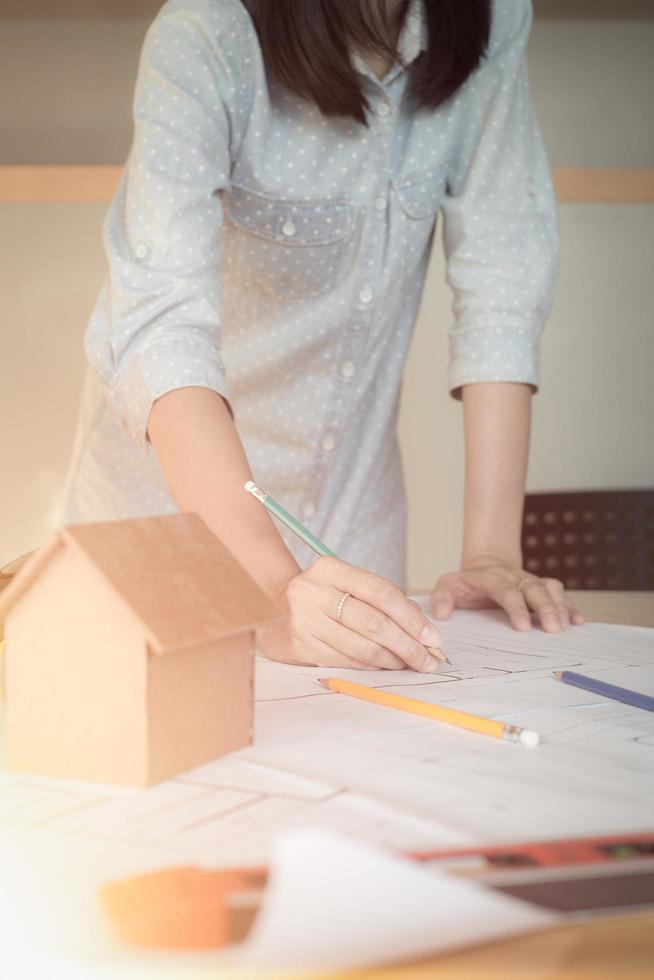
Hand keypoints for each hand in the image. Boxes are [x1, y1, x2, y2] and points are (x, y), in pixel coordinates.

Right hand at [257, 556, 443, 670]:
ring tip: (411, 664)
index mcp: (330, 568)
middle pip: (373, 622)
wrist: (275, 607)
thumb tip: (424, 632)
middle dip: (408, 645)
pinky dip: (371, 667)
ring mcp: (304, 620)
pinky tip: (386, 667)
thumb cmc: (325, 596)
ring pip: (361, 646)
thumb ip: (382, 601)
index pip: (381, 592)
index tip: (433, 637)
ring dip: (393, 660)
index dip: (411, 617)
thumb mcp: (347, 584)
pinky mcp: (300, 645)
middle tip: (429, 660)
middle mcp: (313, 591)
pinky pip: (346, 660)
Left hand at [430, 555, 584, 632]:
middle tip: (555, 629)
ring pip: (551, 588)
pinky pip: (560, 594)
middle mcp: (516, 577)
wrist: (486, 566)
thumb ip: (442, 598)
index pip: (506, 591)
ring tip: (568, 626)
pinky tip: (578, 621)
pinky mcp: (542, 588)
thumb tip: (442, 614)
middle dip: (546, 607)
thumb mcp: (448, 586)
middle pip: (535, 588)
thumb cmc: (466, 583)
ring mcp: (531, 581)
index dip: (517, 607)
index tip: (524, 627)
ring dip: (561, 606)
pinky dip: (570, 606)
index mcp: (493, 578)